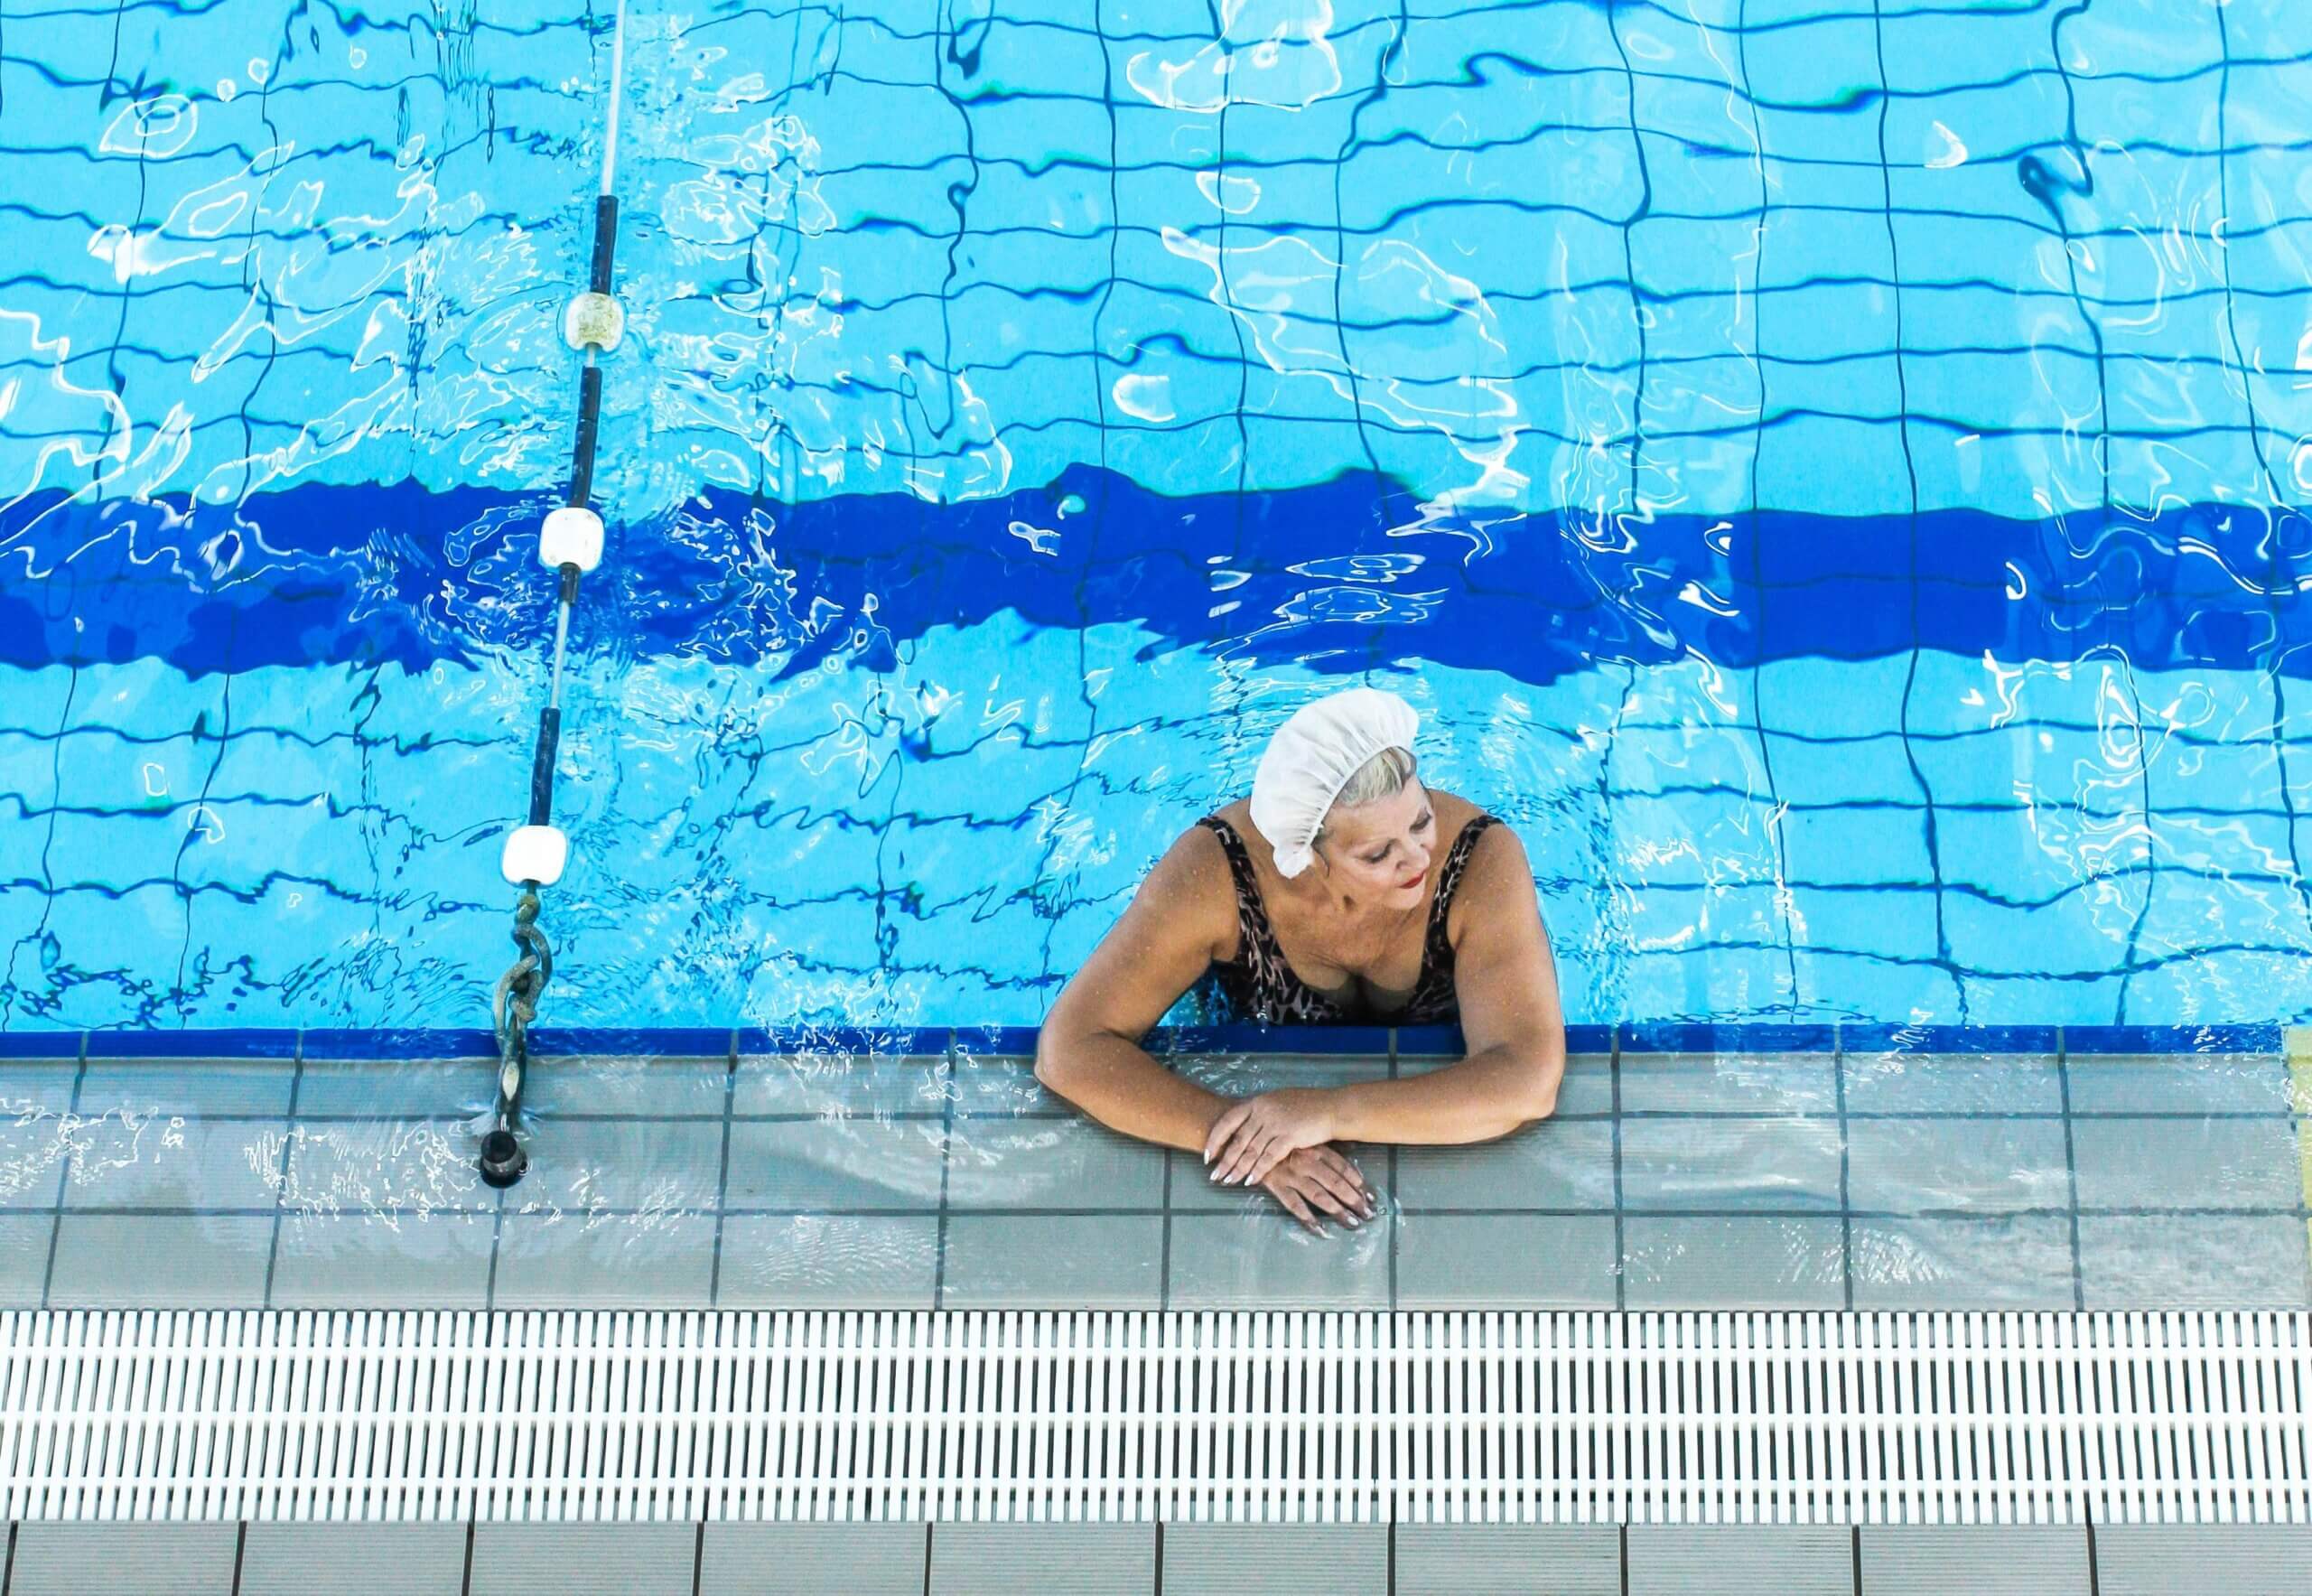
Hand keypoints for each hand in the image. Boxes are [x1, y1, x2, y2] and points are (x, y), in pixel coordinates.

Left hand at [1204, 1088, 1337, 1187]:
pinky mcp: (1289, 1136)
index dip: (1215, 1139)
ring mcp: (1276, 1123)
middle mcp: (1263, 1111)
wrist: (1331, 1108)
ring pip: (1251, 1151)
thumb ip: (1261, 1112)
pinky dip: (1258, 1171)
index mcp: (1258, 1102)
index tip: (1207, 1154)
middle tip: (1214, 1175)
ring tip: (1228, 1181)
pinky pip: (1269, 1157)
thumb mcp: (1278, 1102)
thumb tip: (1245, 1123)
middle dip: (1224, 1160)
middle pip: (1238, 1140)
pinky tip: (1250, 1181)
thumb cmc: (1306, 1106)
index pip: (1228, 1121)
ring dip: (1238, 1168)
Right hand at [1259, 1145, 1377, 1235]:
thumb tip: (1356, 1145)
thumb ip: (1329, 1144)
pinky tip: (1320, 1230)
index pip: (1343, 1168)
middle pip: (1335, 1183)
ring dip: (1337, 1211)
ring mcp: (1291, 1174)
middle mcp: (1306, 1161)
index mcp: (1315, 1148)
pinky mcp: (1276, 1185)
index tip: (1372, 1197)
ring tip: (1352, 1223)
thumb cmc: (1280, 1140)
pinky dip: (1307, 1218)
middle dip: (1354, 1200)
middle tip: (1368, 1215)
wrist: (1247, 1139)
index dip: (1359, 1183)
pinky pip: (1294, 1204)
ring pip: (1319, 1195)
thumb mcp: (1306, 1137)